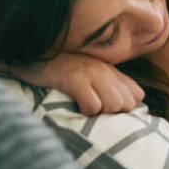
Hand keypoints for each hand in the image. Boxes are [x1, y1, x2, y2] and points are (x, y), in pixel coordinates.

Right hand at [0, 53, 144, 115]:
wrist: (32, 54)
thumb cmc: (61, 70)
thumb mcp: (90, 74)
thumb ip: (110, 86)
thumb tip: (127, 108)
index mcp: (111, 71)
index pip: (137, 96)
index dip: (125, 108)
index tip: (107, 110)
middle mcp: (104, 71)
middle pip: (127, 104)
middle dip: (113, 113)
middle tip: (94, 110)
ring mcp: (90, 73)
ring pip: (113, 105)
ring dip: (100, 113)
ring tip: (84, 107)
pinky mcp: (74, 78)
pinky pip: (92, 105)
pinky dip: (86, 111)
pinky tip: (75, 107)